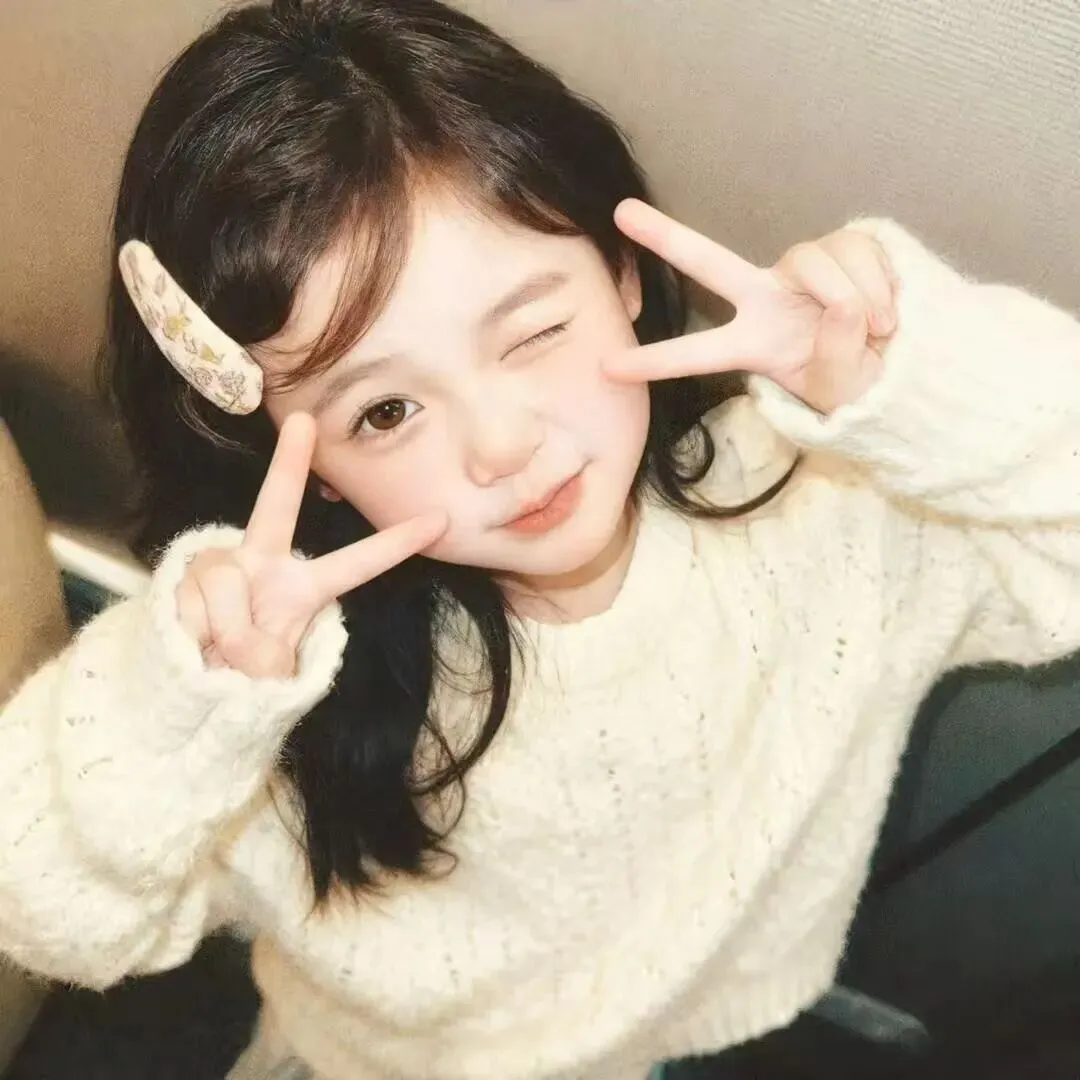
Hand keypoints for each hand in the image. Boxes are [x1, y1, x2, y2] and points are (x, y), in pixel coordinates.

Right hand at [175, 413, 445, 677]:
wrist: (184, 684)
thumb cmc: (238, 675)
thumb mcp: (268, 677)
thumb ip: (266, 660)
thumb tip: (245, 642)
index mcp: (302, 588)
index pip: (357, 564)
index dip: (396, 544)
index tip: (440, 519)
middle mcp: (262, 563)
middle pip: (276, 506)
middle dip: (288, 462)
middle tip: (302, 421)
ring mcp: (220, 565)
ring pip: (230, 588)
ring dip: (226, 635)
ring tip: (219, 654)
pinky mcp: (182, 575)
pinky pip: (194, 606)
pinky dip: (195, 637)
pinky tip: (193, 641)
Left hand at [605, 199, 899, 413]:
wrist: (905, 360)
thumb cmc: (859, 382)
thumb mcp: (841, 392)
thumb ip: (835, 359)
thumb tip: (839, 306)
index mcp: (753, 344)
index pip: (699, 353)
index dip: (657, 360)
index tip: (607, 367)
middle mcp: (764, 298)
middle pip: (709, 262)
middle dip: (667, 237)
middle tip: (619, 213)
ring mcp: (799, 270)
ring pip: (815, 261)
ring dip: (857, 298)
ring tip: (880, 330)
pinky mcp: (840, 246)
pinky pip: (858, 251)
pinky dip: (881, 284)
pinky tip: (890, 309)